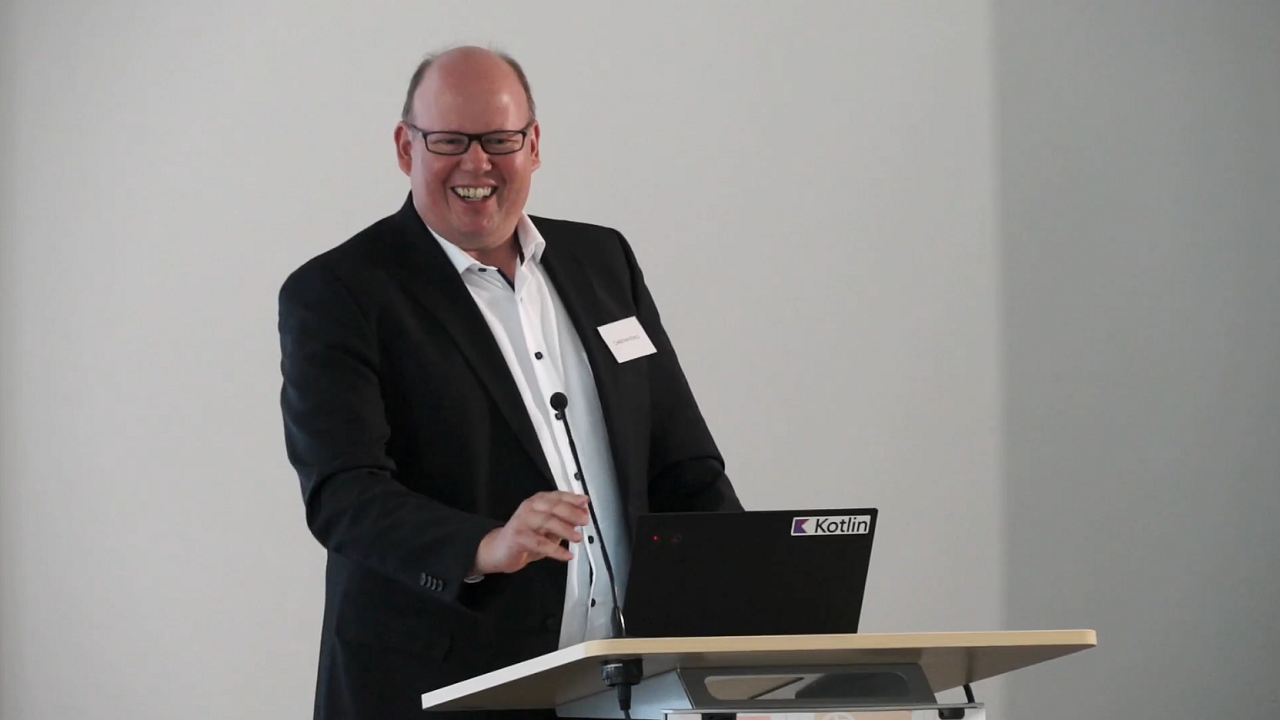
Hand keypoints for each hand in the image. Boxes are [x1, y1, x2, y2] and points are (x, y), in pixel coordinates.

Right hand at [472, 491, 590, 574]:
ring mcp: (522, 521)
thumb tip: (582, 515)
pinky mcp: (518, 537)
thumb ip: (563, 519)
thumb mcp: (547, 526)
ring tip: (577, 537)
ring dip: (565, 529)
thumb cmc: (525, 536)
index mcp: (538, 501)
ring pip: (546, 521)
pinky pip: (539, 543)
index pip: (557, 495)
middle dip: (571, 513)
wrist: (498, 550)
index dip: (573, 498)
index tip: (585, 503)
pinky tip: (566, 554)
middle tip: (584, 521)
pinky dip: (556, 550)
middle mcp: (529, 507)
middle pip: (553, 506)